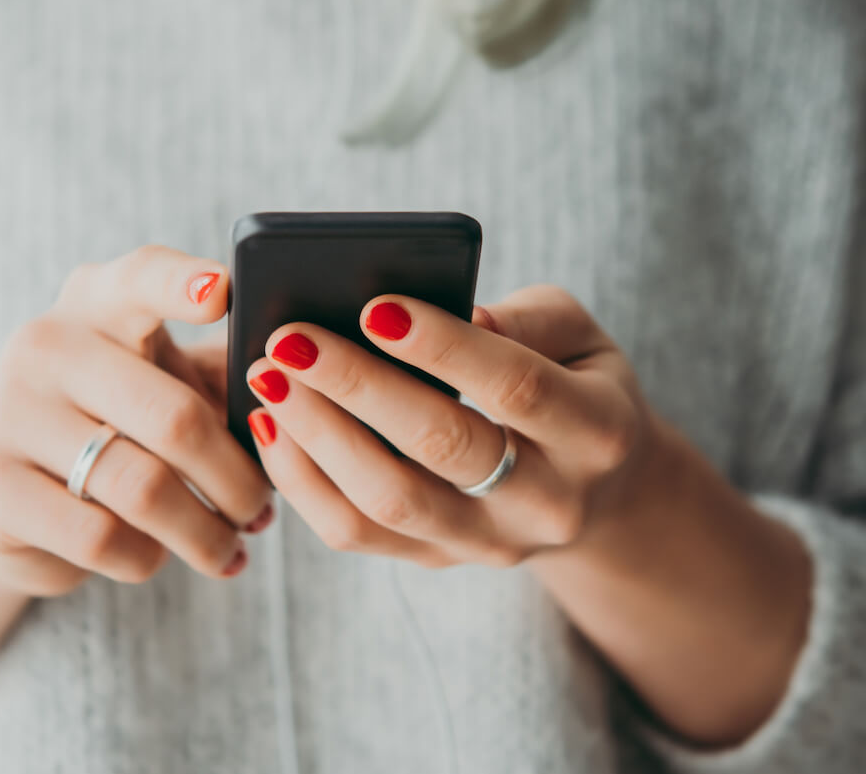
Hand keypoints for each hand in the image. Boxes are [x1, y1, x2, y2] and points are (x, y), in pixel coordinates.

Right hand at [0, 246, 271, 594]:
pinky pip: (99, 537)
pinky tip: (159, 556)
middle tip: (262, 511)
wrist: (18, 500)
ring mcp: (8, 412)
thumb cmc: (125, 426)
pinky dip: (146, 557)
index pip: (141, 278)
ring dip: (202, 531)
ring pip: (142, 488)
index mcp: (97, 302)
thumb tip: (295, 392)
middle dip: (236, 479)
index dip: (183, 285)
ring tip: (229, 548)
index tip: (224, 292)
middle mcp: (45, 344)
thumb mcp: (170, 385)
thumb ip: (226, 374)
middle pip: (173, 418)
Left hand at [243, 284, 651, 566]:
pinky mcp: (436, 559)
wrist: (595, 493)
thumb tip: (446, 315)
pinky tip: (271, 425)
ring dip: (317, 437)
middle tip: (290, 340)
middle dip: (357, 388)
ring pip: (389, 502)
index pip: (514, 388)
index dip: (443, 348)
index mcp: (597, 433)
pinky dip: (303, 479)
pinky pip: (357, 532)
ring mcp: (487, 543)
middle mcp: (547, 503)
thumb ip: (525, 319)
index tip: (374, 306)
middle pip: (441, 448)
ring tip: (268, 378)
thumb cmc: (573, 382)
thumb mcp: (579, 336)